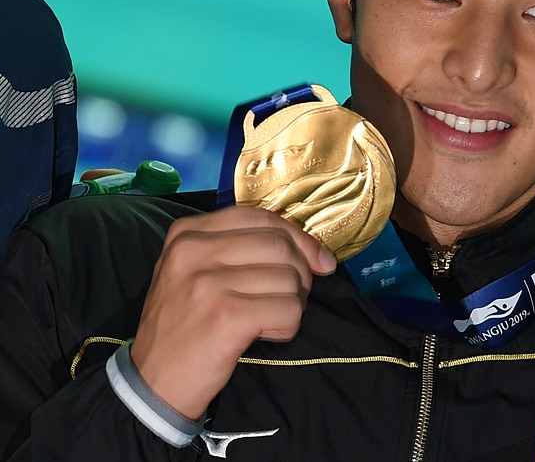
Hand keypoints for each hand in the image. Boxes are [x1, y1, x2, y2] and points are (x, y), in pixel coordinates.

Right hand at [129, 206, 336, 419]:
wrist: (151, 381)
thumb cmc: (184, 324)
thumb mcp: (195, 272)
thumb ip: (242, 249)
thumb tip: (316, 253)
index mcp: (187, 233)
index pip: (261, 217)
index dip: (298, 237)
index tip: (318, 260)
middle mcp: (193, 251)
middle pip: (280, 246)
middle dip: (301, 273)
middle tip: (290, 298)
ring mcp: (207, 283)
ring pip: (289, 278)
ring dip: (293, 304)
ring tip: (267, 320)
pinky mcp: (226, 316)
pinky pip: (288, 309)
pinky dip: (288, 326)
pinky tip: (264, 335)